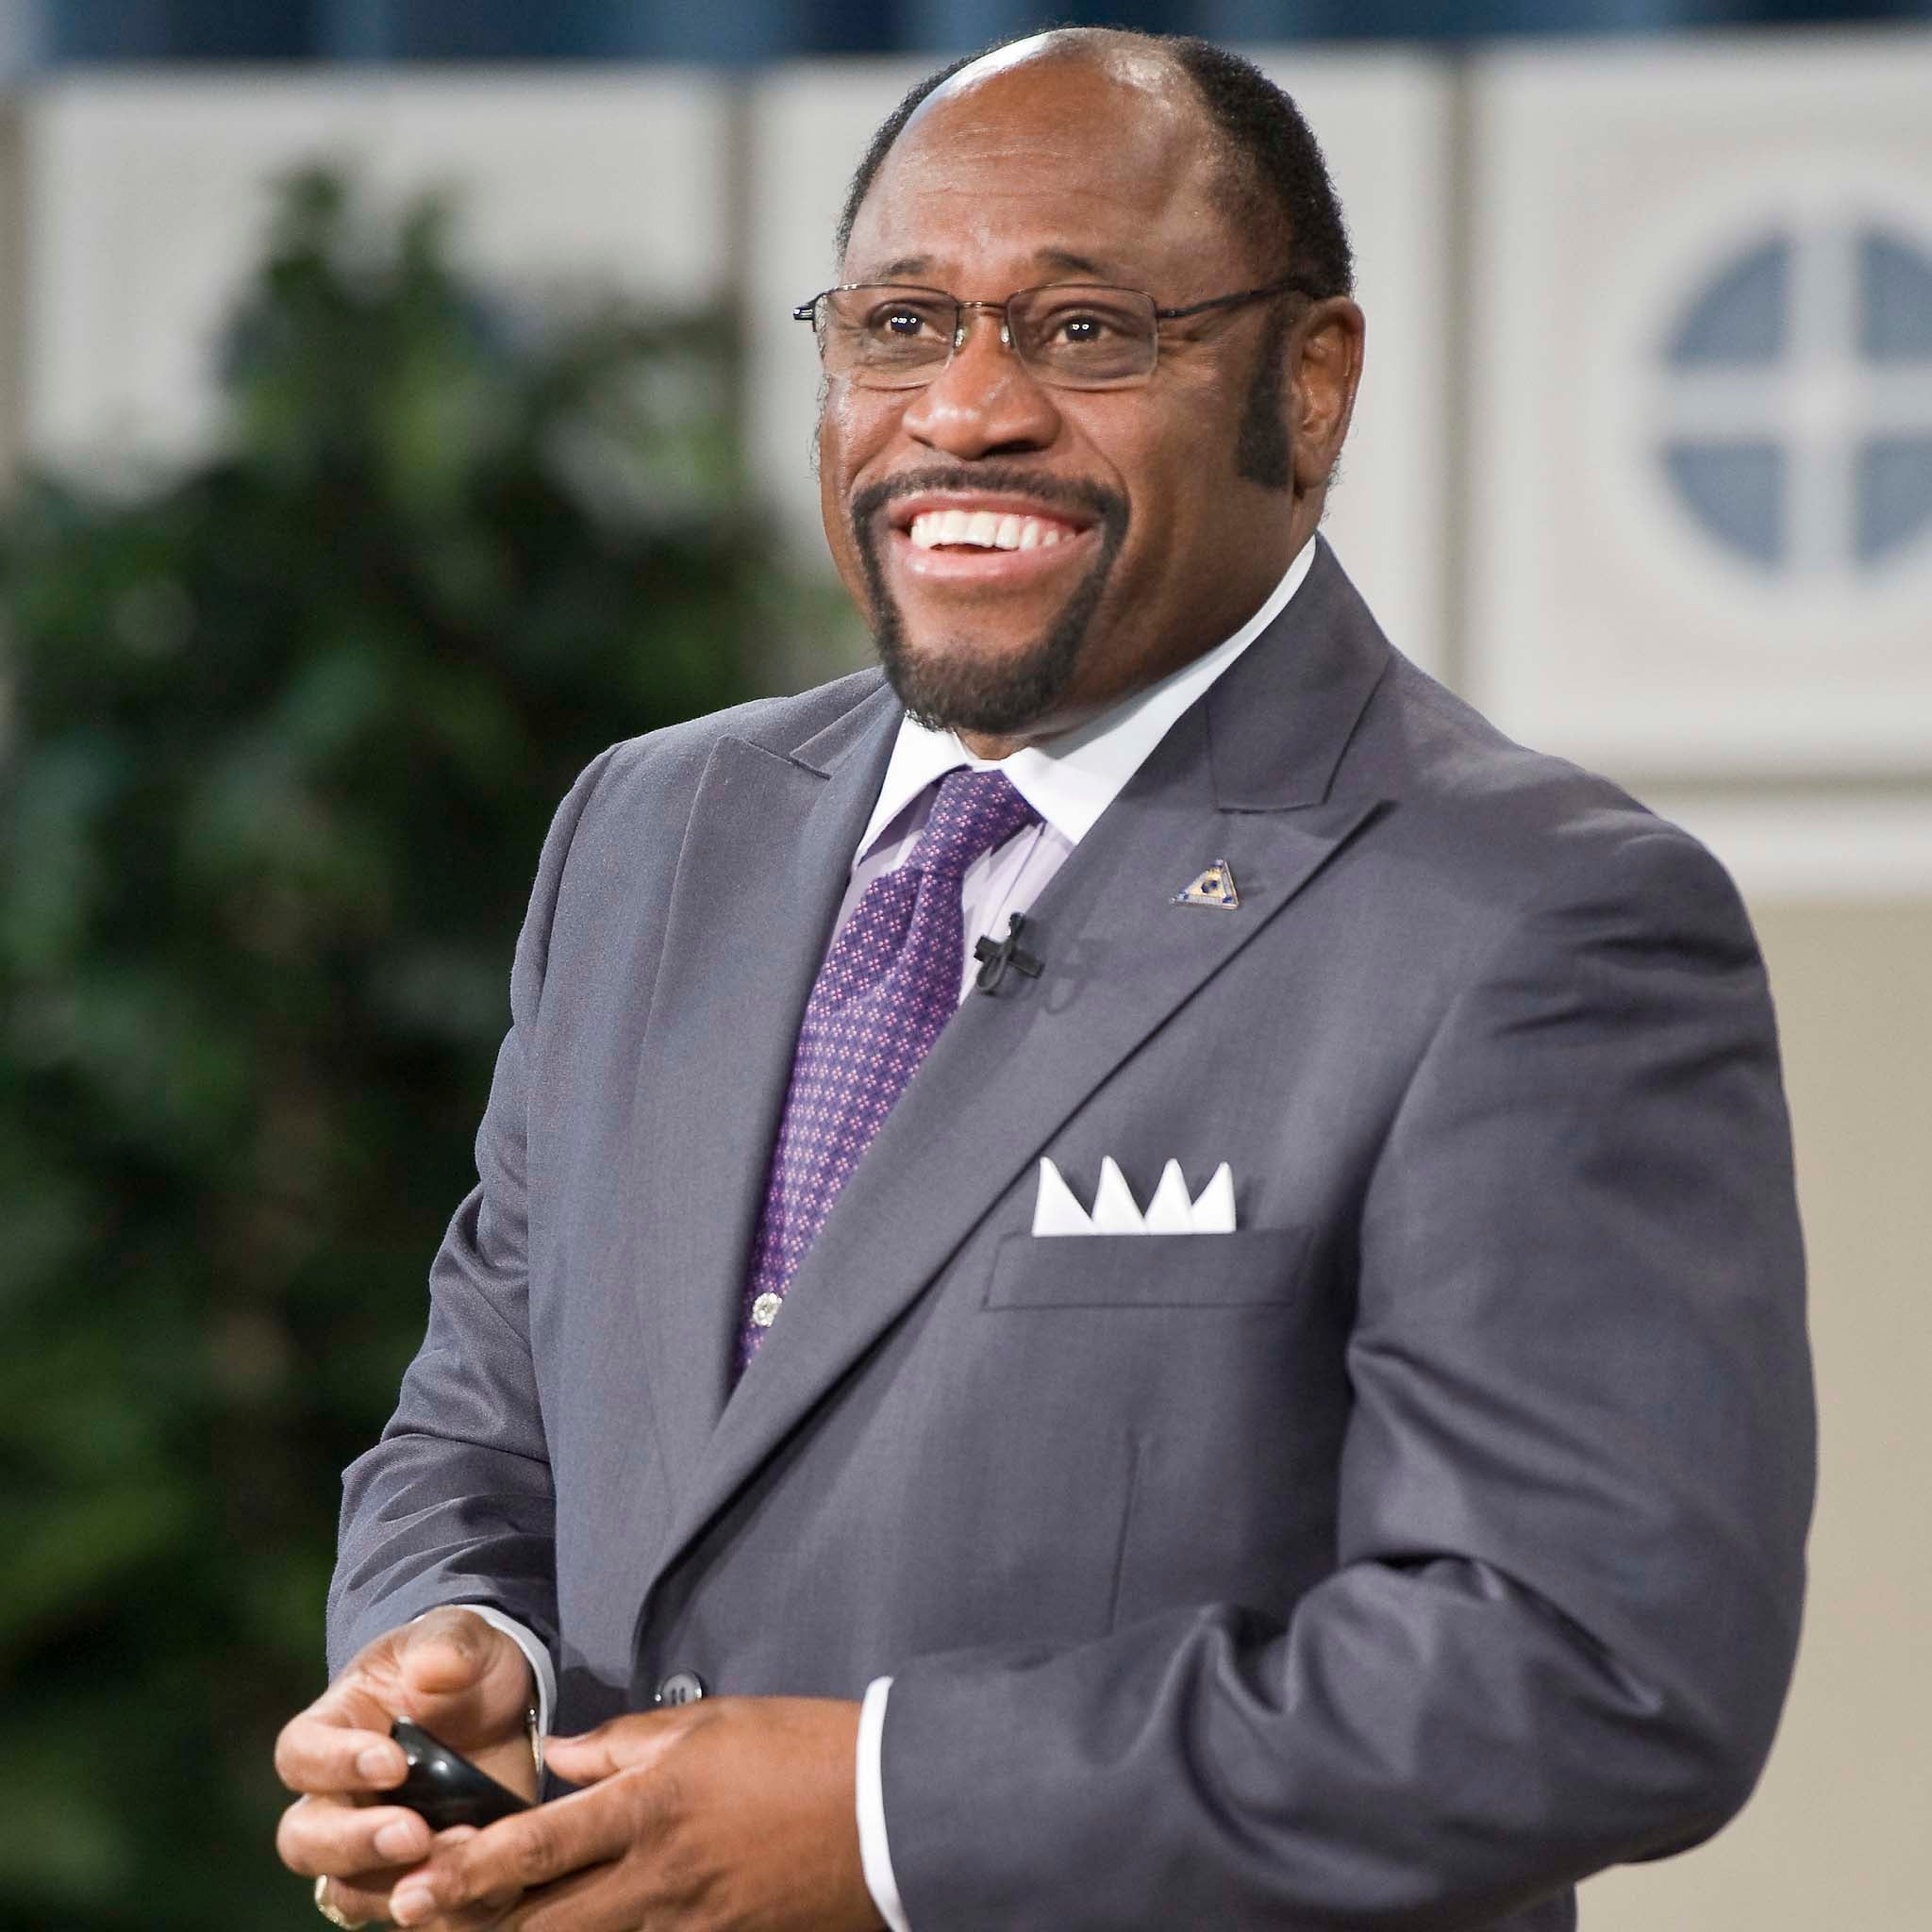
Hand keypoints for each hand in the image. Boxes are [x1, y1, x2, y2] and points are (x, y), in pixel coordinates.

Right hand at [275, 1607, 539, 1926]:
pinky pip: (413, 1911)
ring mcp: (372, 1845)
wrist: (500, 1701)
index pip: (301, 1755)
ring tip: (461, 1854)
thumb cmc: (459, 1661)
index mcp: (332, 1728)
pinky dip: (446, 1908)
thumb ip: (447, 1645)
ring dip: (398, 1885)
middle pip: (305, 1839)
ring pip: (347, 1891)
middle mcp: (337, 1796)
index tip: (392, 1764)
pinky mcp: (419, 1874)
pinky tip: (489, 1886)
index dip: (336, 1765)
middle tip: (414, 1834)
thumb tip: (436, 1668)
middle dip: (355, 1844)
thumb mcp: (460, 1636)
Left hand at [386, 1696, 879, 1931]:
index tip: (416, 1882)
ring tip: (483, 1931)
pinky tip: (583, 1930)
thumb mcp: (708, 1724)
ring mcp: (686, 1924)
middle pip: (543, 1923)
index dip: (470, 1870)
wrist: (885, 1810)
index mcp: (652, 1807)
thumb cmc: (798, 1749)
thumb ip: (624, 1744)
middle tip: (416, 1922)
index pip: (539, 1845)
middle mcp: (657, 1876)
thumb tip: (560, 1757)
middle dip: (474, 1927)